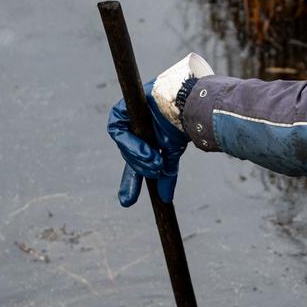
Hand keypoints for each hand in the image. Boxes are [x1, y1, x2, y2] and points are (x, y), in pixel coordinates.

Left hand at [108, 79, 189, 205]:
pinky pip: (117, 130)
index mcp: (147, 141)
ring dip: (138, 157)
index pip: (135, 163)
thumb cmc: (183, 126)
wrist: (190, 104)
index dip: (130, 183)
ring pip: (123, 145)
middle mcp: (136, 131)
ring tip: (155, 160)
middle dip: (141, 166)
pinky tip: (146, 151)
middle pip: (130, 155)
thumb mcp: (172, 155)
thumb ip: (165, 174)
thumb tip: (165, 198)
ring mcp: (129, 118)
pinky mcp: (123, 108)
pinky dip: (130, 144)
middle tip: (156, 170)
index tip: (126, 202)